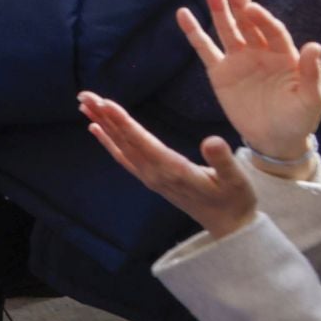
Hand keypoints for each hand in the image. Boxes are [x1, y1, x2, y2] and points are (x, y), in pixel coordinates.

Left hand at [79, 92, 258, 239]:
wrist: (229, 226)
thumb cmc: (235, 200)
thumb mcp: (236, 180)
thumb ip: (223, 161)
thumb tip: (212, 141)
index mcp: (173, 170)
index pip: (142, 142)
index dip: (123, 122)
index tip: (105, 103)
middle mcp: (154, 173)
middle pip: (124, 140)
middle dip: (104, 116)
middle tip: (84, 94)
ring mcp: (150, 177)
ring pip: (121, 146)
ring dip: (102, 124)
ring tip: (84, 104)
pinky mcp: (150, 179)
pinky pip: (123, 157)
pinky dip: (108, 142)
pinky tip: (95, 128)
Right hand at [178, 0, 320, 165]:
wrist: (275, 140)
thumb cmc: (299, 120)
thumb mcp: (311, 99)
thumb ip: (311, 73)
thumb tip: (314, 45)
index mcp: (284, 56)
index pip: (272, 31)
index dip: (263, 19)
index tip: (252, 8)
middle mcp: (260, 52)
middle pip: (248, 23)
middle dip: (240, 3)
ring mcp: (238, 60)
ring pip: (226, 30)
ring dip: (219, 10)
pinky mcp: (219, 72)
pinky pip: (204, 49)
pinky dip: (194, 32)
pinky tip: (184, 14)